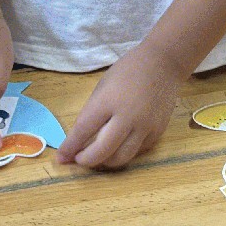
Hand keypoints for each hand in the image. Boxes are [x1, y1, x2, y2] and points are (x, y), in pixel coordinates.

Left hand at [60, 43, 183, 169]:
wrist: (164, 63)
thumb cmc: (128, 70)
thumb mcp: (103, 87)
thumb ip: (92, 113)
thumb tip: (78, 139)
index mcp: (108, 101)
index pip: (83, 130)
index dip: (70, 147)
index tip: (62, 157)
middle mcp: (128, 117)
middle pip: (103, 151)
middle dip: (86, 160)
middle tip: (79, 159)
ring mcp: (145, 126)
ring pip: (122, 158)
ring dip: (106, 162)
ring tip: (98, 156)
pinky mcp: (158, 132)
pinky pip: (137, 151)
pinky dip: (124, 152)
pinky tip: (119, 145)